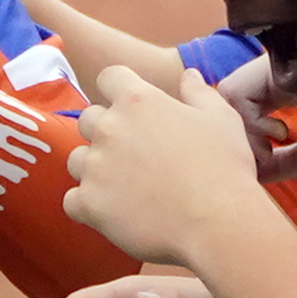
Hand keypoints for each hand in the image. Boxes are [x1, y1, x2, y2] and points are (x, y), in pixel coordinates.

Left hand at [64, 61, 280, 275]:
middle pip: (88, 119)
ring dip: (95, 169)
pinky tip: (114, 211)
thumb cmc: (224, 168)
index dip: (118, 90)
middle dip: (106, 132)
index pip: (109, 77)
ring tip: (126, 187)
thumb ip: (199, 92)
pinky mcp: (89, 203)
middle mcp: (109, 128)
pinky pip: (72, 200)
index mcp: (138, 101)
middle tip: (135, 156)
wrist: (217, 222)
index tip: (131, 108)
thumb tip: (188, 75)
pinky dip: (88, 205)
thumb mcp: (221, 119)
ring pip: (77, 160)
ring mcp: (95, 167)